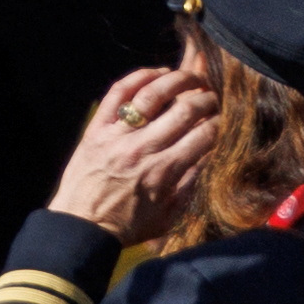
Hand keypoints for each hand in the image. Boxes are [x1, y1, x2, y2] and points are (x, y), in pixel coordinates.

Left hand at [47, 66, 216, 240]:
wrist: (79, 229)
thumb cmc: (127, 226)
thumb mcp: (169, 216)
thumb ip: (191, 184)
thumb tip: (211, 154)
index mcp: (164, 171)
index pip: (205, 134)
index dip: (220, 122)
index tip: (224, 120)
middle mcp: (142, 149)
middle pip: (186, 110)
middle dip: (207, 99)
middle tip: (212, 98)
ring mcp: (117, 136)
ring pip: (153, 94)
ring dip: (178, 80)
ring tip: (191, 79)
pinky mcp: (96, 129)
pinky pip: (117, 93)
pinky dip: (139, 77)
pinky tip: (156, 74)